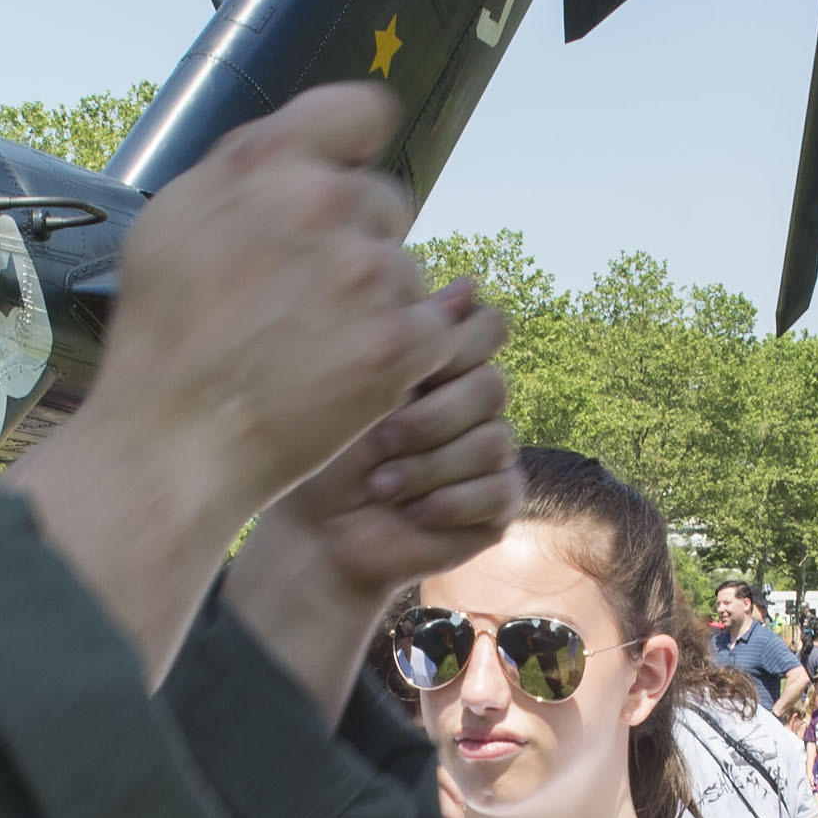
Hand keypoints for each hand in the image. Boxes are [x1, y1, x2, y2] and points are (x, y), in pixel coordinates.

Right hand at [73, 84, 444, 515]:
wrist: (174, 441)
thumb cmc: (165, 335)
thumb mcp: (172, 220)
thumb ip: (243, 168)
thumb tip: (302, 144)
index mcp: (265, 159)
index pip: (363, 113)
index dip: (355, 155)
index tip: (342, 189)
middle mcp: (323, 199)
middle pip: (386, 202)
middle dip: (358, 244)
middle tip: (306, 300)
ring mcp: (367, 270)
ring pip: (406, 271)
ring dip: (377, 304)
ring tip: (313, 349)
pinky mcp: (400, 338)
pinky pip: (431, 329)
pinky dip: (400, 355)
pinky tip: (345, 376)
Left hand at [217, 284, 519, 699]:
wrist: (317, 535)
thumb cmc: (321, 456)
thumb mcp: (353, 387)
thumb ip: (407, 338)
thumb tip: (469, 283)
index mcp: (442, 363)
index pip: (487, 327)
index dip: (455, 348)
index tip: (404, 374)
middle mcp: (473, 402)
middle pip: (492, 386)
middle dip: (429, 420)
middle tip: (377, 442)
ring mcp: (490, 451)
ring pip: (495, 440)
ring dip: (429, 467)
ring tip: (380, 485)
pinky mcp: (497, 501)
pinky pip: (500, 489)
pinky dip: (449, 501)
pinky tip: (412, 511)